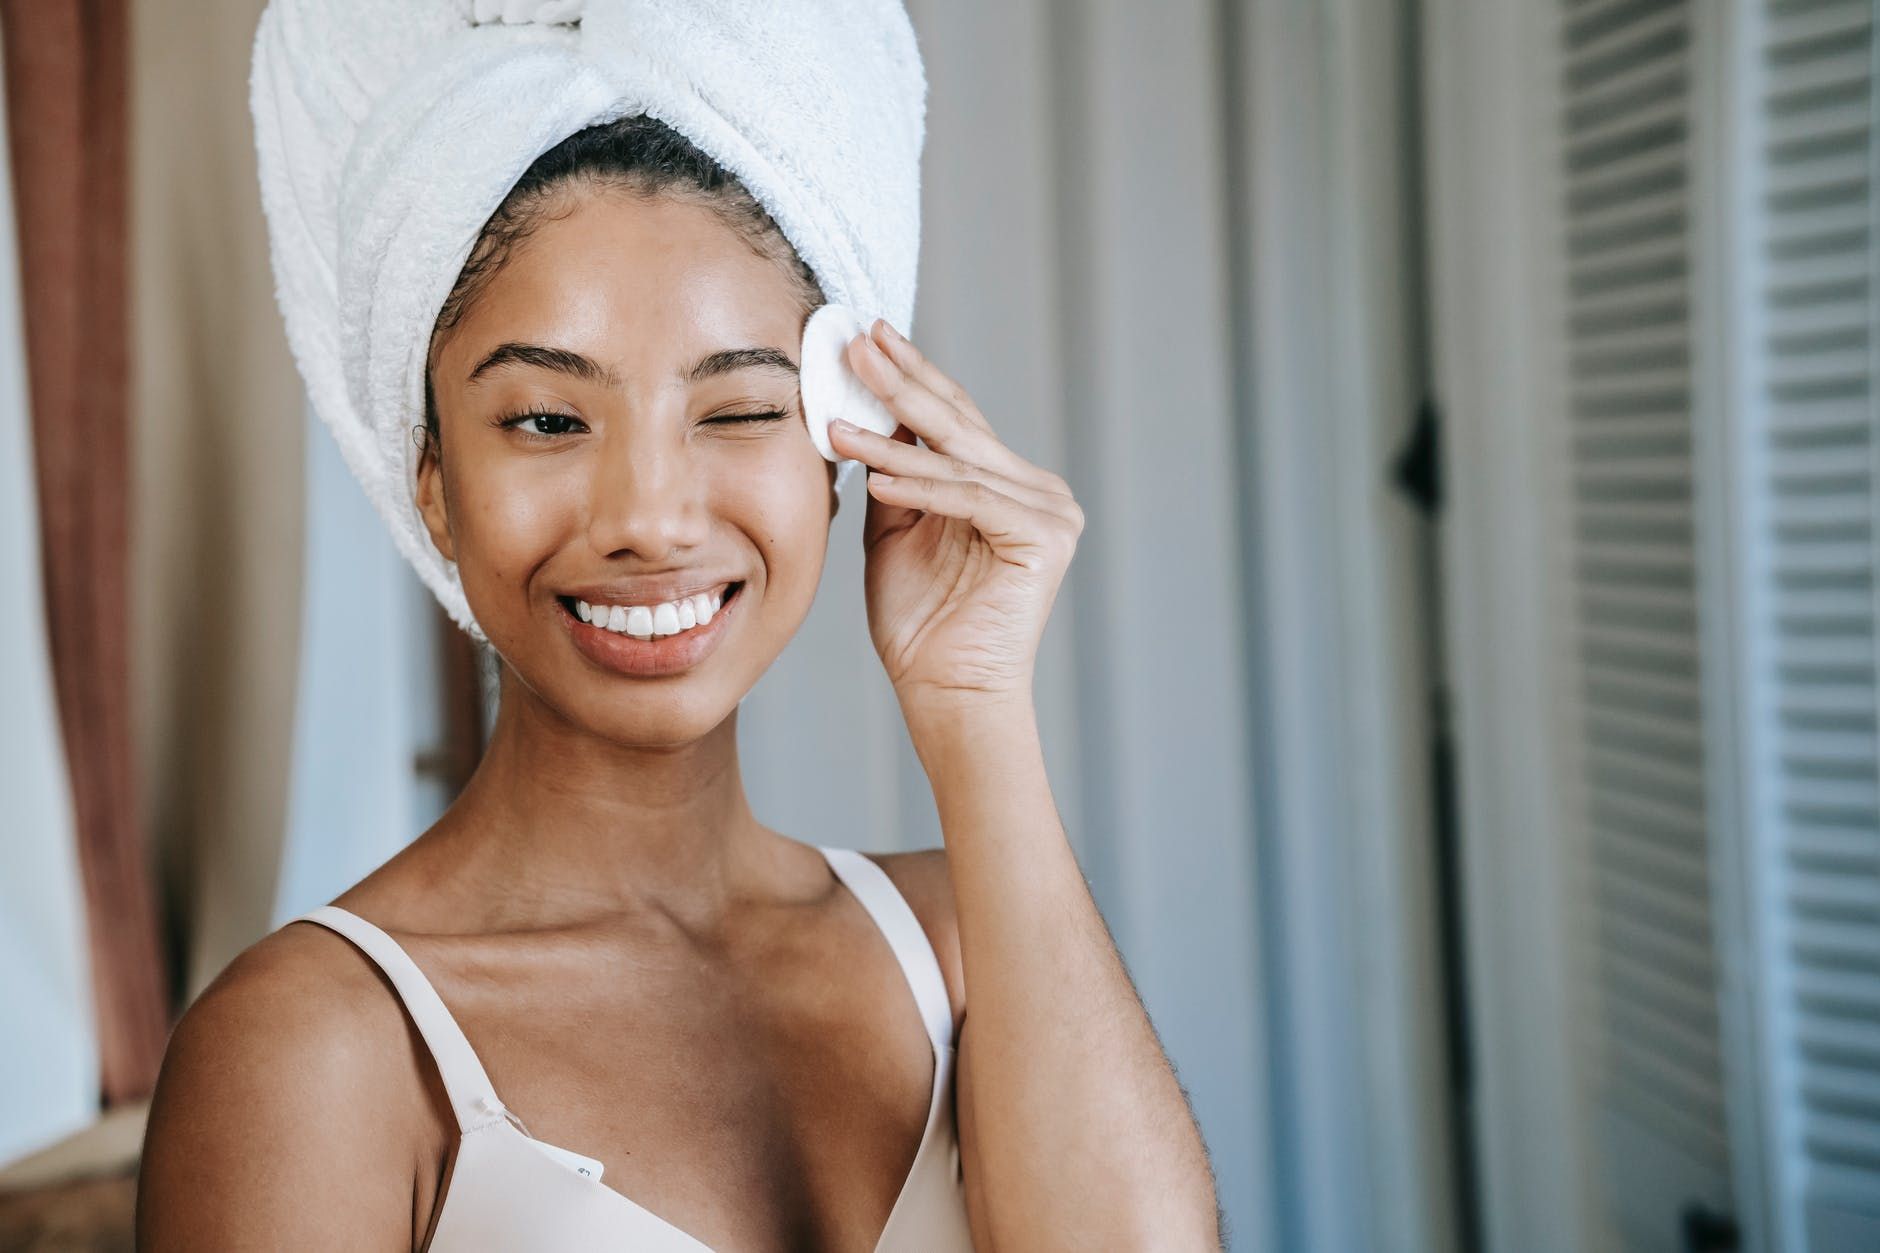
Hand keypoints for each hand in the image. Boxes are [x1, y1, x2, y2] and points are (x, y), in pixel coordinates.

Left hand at [827, 318, 1083, 712]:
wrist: (947, 692)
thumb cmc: (920, 622)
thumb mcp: (893, 529)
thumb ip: (891, 471)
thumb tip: (865, 412)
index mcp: (1005, 483)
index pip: (952, 418)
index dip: (907, 376)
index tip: (864, 338)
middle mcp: (1036, 489)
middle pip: (959, 424)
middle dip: (902, 381)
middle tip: (857, 342)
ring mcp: (1049, 511)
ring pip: (958, 460)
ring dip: (893, 438)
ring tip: (838, 423)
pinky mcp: (1045, 537)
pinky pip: (971, 499)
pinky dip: (921, 487)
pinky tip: (876, 477)